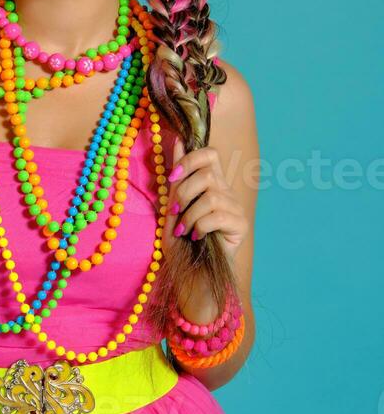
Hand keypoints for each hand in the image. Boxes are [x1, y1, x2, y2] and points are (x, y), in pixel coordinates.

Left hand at [162, 136, 248, 261]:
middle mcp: (226, 193)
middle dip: (184, 193)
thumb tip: (178, 140)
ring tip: (183, 230)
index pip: (209, 154)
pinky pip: (218, 216)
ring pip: (211, 197)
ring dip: (190, 215)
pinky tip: (196, 237)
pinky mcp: (240, 226)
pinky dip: (200, 226)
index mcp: (212, 184)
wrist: (189, 273)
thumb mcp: (173, 205)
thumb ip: (177, 177)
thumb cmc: (180, 241)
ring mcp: (236, 209)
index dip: (189, 160)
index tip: (172, 176)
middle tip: (175, 212)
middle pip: (208, 175)